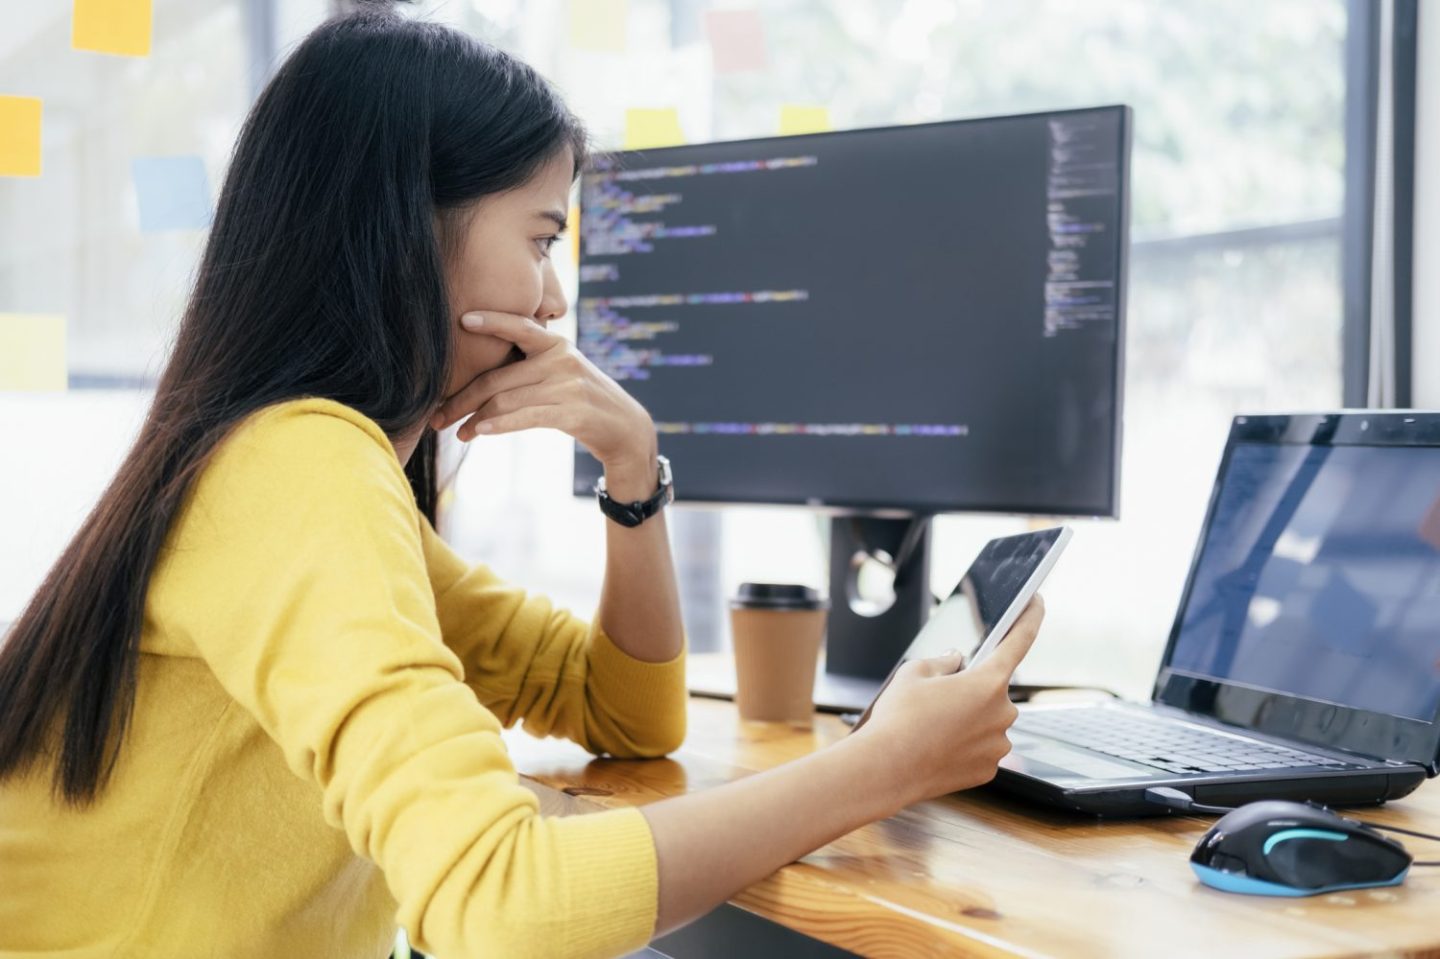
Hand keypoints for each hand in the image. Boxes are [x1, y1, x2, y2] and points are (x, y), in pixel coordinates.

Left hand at [431, 312, 656, 471]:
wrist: (626, 429)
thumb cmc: (584, 401)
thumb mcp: (562, 373)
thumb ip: (531, 366)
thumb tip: (482, 378)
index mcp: (557, 344)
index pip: (519, 326)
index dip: (490, 321)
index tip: (461, 319)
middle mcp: (562, 359)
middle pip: (498, 377)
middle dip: (462, 398)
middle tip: (437, 415)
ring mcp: (568, 386)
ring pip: (506, 399)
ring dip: (474, 418)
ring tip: (455, 432)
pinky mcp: (572, 412)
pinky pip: (525, 416)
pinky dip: (498, 424)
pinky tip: (479, 431)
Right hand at [849, 596, 1044, 808]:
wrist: (886, 768)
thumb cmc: (899, 718)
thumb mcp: (914, 673)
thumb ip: (943, 661)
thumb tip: (955, 661)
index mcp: (988, 682)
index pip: (1019, 640)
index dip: (1030, 616)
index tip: (1036, 601)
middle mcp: (1002, 713)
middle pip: (994, 689)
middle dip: (972, 688)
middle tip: (941, 696)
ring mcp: (998, 744)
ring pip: (988, 721)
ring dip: (969, 718)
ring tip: (934, 725)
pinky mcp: (988, 769)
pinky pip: (982, 748)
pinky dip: (966, 744)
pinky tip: (940, 746)